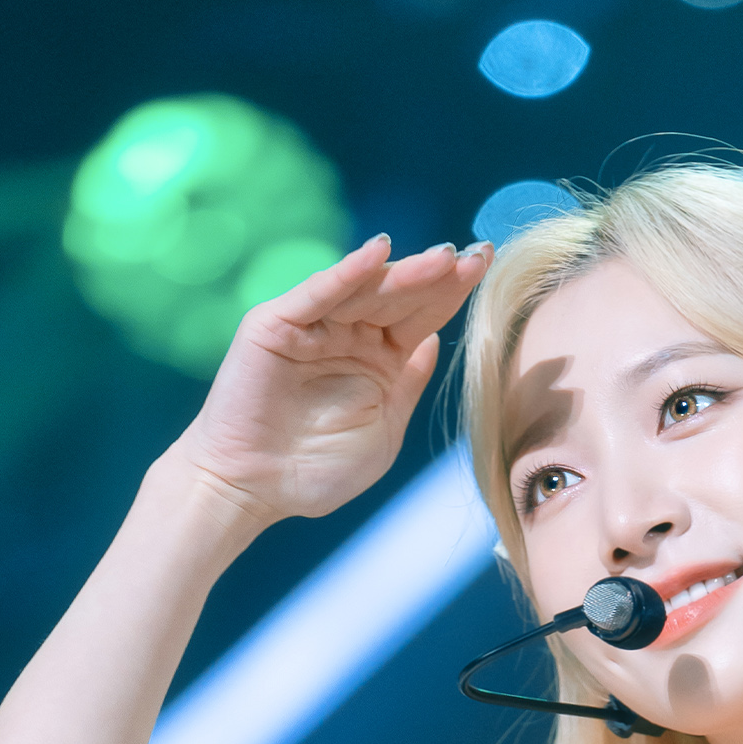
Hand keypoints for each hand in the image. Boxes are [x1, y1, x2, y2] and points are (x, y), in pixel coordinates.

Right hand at [173, 234, 489, 526]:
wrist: (253, 491)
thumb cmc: (316, 471)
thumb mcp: (384, 429)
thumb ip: (408, 383)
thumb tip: (435, 338)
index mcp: (378, 360)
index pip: (422, 316)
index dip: (454, 292)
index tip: (489, 265)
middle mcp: (348, 334)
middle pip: (401, 296)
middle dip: (440, 275)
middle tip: (480, 253)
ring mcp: (313, 326)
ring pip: (367, 290)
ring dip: (406, 270)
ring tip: (446, 256)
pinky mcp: (278, 325)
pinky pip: (318, 294)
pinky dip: (347, 272)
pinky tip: (379, 252)